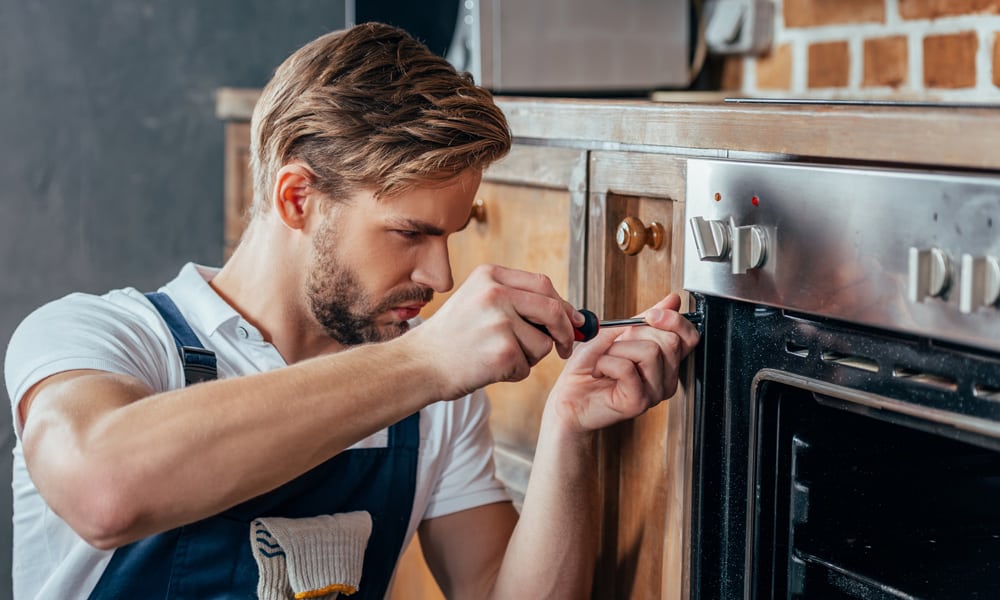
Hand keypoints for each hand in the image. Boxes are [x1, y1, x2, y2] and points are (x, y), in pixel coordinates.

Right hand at [407, 264, 582, 399]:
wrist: (419, 364)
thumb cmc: (450, 338)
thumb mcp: (477, 301)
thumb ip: (516, 300)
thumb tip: (568, 314)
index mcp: (490, 275)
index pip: (543, 284)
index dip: (563, 305)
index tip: (573, 320)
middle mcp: (495, 293)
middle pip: (553, 309)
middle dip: (566, 331)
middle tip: (565, 347)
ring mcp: (499, 322)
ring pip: (543, 343)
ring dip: (530, 357)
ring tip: (497, 357)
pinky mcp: (503, 351)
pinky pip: (528, 366)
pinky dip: (515, 373)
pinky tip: (489, 369)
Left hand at [547, 293, 699, 432]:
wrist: (568, 399)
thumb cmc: (588, 368)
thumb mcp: (616, 334)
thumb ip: (645, 320)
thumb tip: (672, 301)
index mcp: (665, 363)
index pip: (689, 337)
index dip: (674, 320)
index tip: (651, 315)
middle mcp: (665, 379)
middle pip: (670, 341)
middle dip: (635, 334)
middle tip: (615, 346)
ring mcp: (654, 393)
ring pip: (649, 352)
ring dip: (616, 349)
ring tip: (605, 361)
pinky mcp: (638, 402)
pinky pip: (627, 368)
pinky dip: (606, 362)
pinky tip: (600, 371)